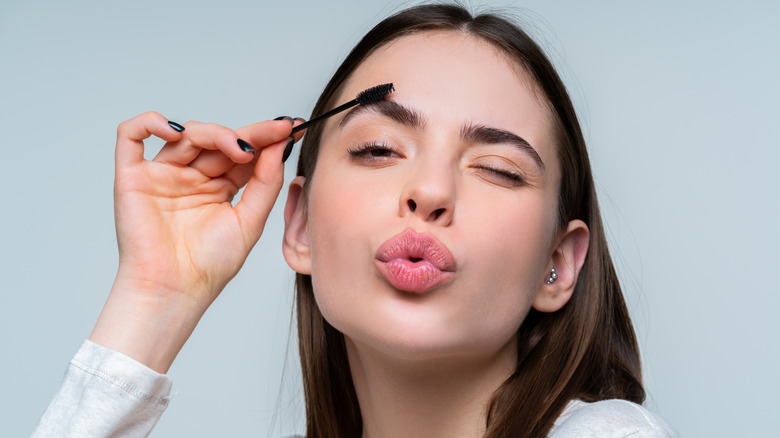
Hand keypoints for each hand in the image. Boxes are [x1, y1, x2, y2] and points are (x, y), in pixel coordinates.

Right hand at [89, 112, 301, 371]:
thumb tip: (277, 148)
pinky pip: (130, 136)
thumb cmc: (209, 265)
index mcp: (218, 187)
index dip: (266, 138)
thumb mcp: (250, 221)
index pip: (243, 152)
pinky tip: (174, 131)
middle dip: (250, 133)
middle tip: (276, 132)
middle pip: (218, 140)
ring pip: (186, 134)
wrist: (175, 291)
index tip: (293, 129)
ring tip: (240, 149)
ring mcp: (162, 175)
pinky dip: (149, 122)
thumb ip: (265, 184)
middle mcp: (191, 177)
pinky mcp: (132, 177)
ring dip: (216, 133)